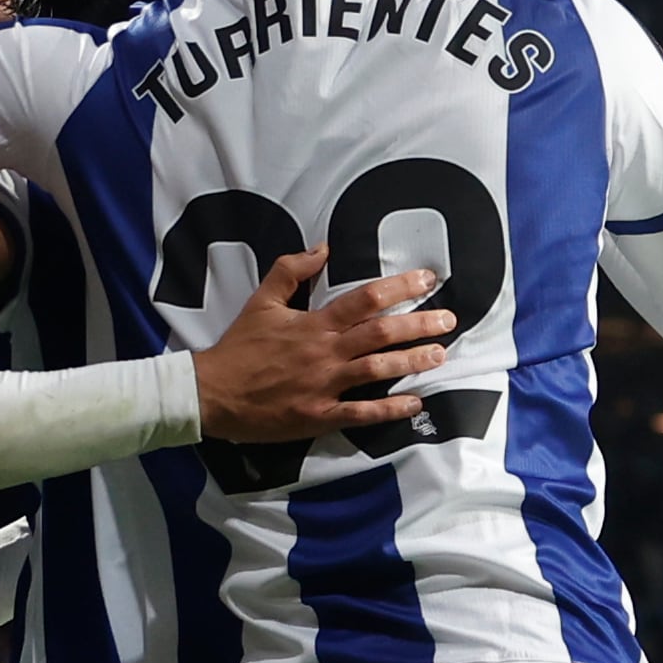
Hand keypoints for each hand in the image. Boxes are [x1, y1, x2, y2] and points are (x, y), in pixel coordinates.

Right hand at [196, 250, 454, 441]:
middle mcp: (325, 352)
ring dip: (412, 362)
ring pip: (377, 370)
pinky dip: (390, 409)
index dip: (399, 287)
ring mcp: (324, 385)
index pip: (364, 299)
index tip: (428, 279)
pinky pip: (361, 413)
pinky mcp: (320, 415)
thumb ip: (291, 270)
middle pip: (380, 333)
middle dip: (418, 324)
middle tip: (449, 319)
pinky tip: (416, 403)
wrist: (212, 393)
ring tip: (441, 355)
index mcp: (314, 323)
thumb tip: (323, 247)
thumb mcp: (261, 301)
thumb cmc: (240, 347)